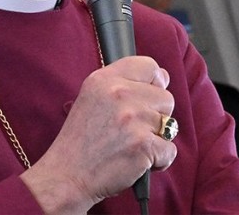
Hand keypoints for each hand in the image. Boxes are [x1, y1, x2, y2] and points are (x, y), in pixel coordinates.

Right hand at [21, 56, 177, 212]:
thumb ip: (124, 84)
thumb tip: (164, 77)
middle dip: (154, 115)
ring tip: (130, 144)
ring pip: (170, 124)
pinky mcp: (144, 144)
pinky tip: (135, 160)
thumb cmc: (80, 139)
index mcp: (103, 79)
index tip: (141, 99)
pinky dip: (158, 160)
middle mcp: (118, 94)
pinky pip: (170, 150)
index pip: (149, 66)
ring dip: (156, 138)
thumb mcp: (91, 99)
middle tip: (128, 129)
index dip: (151, 83)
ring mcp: (132, 118)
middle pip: (165, 97)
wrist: (67, 173)